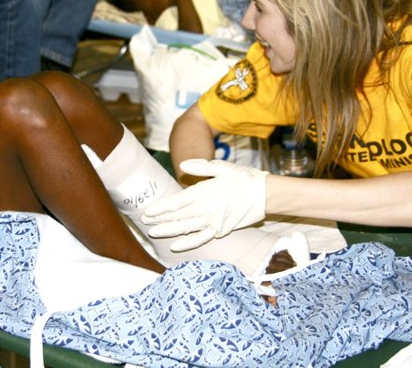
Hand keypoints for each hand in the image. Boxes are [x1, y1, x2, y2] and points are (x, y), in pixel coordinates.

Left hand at [142, 159, 267, 250]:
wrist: (267, 194)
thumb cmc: (244, 178)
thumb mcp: (223, 167)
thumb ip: (202, 167)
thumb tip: (182, 166)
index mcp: (207, 191)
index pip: (179, 202)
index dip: (162, 208)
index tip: (149, 212)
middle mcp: (208, 208)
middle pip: (180, 216)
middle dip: (161, 220)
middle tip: (144, 223)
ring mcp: (215, 221)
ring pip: (188, 228)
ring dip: (170, 231)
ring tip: (154, 233)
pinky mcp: (222, 229)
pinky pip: (202, 238)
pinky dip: (189, 243)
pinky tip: (176, 246)